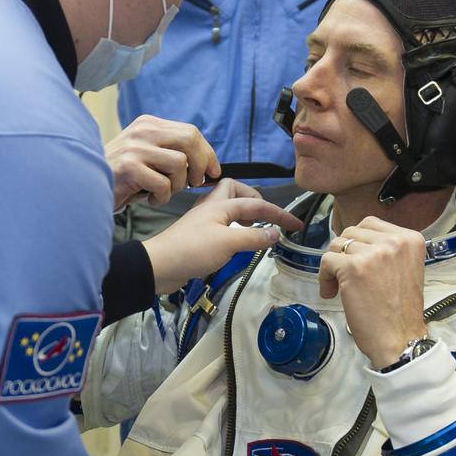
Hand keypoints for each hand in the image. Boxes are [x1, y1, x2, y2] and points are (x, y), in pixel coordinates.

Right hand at [106, 115, 219, 211]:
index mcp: (148, 124)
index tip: (213, 171)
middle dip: (200, 166)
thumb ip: (170, 151)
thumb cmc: (122, 178)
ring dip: (177, 185)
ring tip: (162, 192)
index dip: (207, 153)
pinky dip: (162, 197)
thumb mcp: (146, 156)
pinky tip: (149, 198)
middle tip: (194, 184)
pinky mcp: (129, 168)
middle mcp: (142, 131)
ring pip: (180, 163)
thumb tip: (207, 164)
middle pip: (190, 140)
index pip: (190, 132)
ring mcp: (134, 148)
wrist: (85, 188)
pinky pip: (163, 184)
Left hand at [143, 178, 304, 293]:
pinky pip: (220, 223)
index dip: (279, 214)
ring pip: (226, 206)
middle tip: (263, 216)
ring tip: (252, 227)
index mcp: (220, 204)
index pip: (257, 204)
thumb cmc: (192, 251)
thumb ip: (254, 237)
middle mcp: (211, 207)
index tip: (296, 225)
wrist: (158, 266)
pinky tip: (234, 240)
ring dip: (242, 212)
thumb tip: (276, 233)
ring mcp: (203, 220)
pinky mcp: (197, 235)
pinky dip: (232, 227)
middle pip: (234, 189)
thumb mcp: (228, 243)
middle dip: (253, 198)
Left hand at [319, 217, 426, 367]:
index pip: (370, 224)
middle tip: (347, 277)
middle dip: (344, 253)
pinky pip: (326, 261)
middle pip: (351, 232)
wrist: (400, 339)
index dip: (358, 243)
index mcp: (410, 239)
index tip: (358, 263)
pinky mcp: (353, 268)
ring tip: (340, 287)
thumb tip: (354, 240)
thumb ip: (386, 249)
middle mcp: (395, 241)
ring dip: (333, 266)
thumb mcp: (404, 268)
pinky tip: (332, 293)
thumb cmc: (400, 311)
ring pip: (337, 245)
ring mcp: (374, 254)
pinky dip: (324, 277)